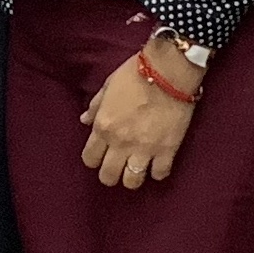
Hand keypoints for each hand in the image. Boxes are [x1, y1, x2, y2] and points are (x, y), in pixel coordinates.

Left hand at [81, 48, 198, 190]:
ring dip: (133, 178)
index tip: (101, 155)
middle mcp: (120, 142)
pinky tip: (158, 164)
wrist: (168, 70)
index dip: (94, 159)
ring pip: (132, 182)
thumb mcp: (108, 86)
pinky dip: (157, 172)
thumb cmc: (136, 73)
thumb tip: (85, 120)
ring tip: (137, 169)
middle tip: (118, 166)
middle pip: (108, 176)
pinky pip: (159, 174)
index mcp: (103, 127)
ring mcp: (144, 149)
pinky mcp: (167, 150)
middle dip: (110, 175)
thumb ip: (95, 107)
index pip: (89, 158)